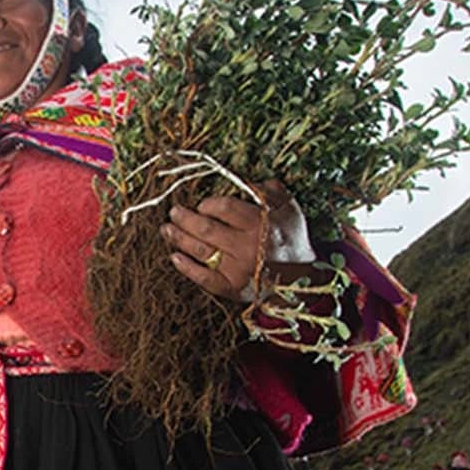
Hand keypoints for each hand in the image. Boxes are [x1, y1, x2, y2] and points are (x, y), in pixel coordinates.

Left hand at [163, 180, 313, 300]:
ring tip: (167, 230)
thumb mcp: (287, 207)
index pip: (224, 208)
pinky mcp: (232, 288)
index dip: (208, 204)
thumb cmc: (291, 237)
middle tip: (174, 212)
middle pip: (206, 229)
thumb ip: (267, 190)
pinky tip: (174, 257)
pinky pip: (204, 278)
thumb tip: (243, 181)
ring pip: (201, 251)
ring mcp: (237, 269)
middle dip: (185, 219)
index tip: (202, 204)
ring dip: (179, 239)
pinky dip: (187, 267)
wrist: (302, 277)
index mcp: (259, 223)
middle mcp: (246, 246)